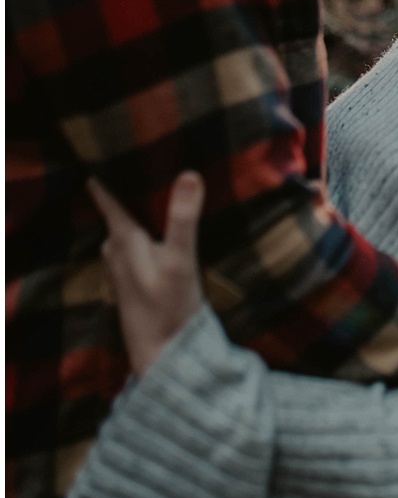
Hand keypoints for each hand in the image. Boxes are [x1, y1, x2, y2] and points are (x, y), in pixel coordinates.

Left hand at [85, 172, 206, 376]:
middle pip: (121, 206)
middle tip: (158, 156)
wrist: (161, 353)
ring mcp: (124, 263)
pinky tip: (169, 222)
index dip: (112, 170)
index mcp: (122, 238)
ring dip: (146, 206)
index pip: (109, 195)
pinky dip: (152, 225)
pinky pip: (139, 238)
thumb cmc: (167, 307)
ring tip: (167, 183)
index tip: (121, 144)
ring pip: (131, 222)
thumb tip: (188, 173)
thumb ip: (183, 219)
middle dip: (136, 184)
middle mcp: (116, 247)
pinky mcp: (135, 275)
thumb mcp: (180, 261)